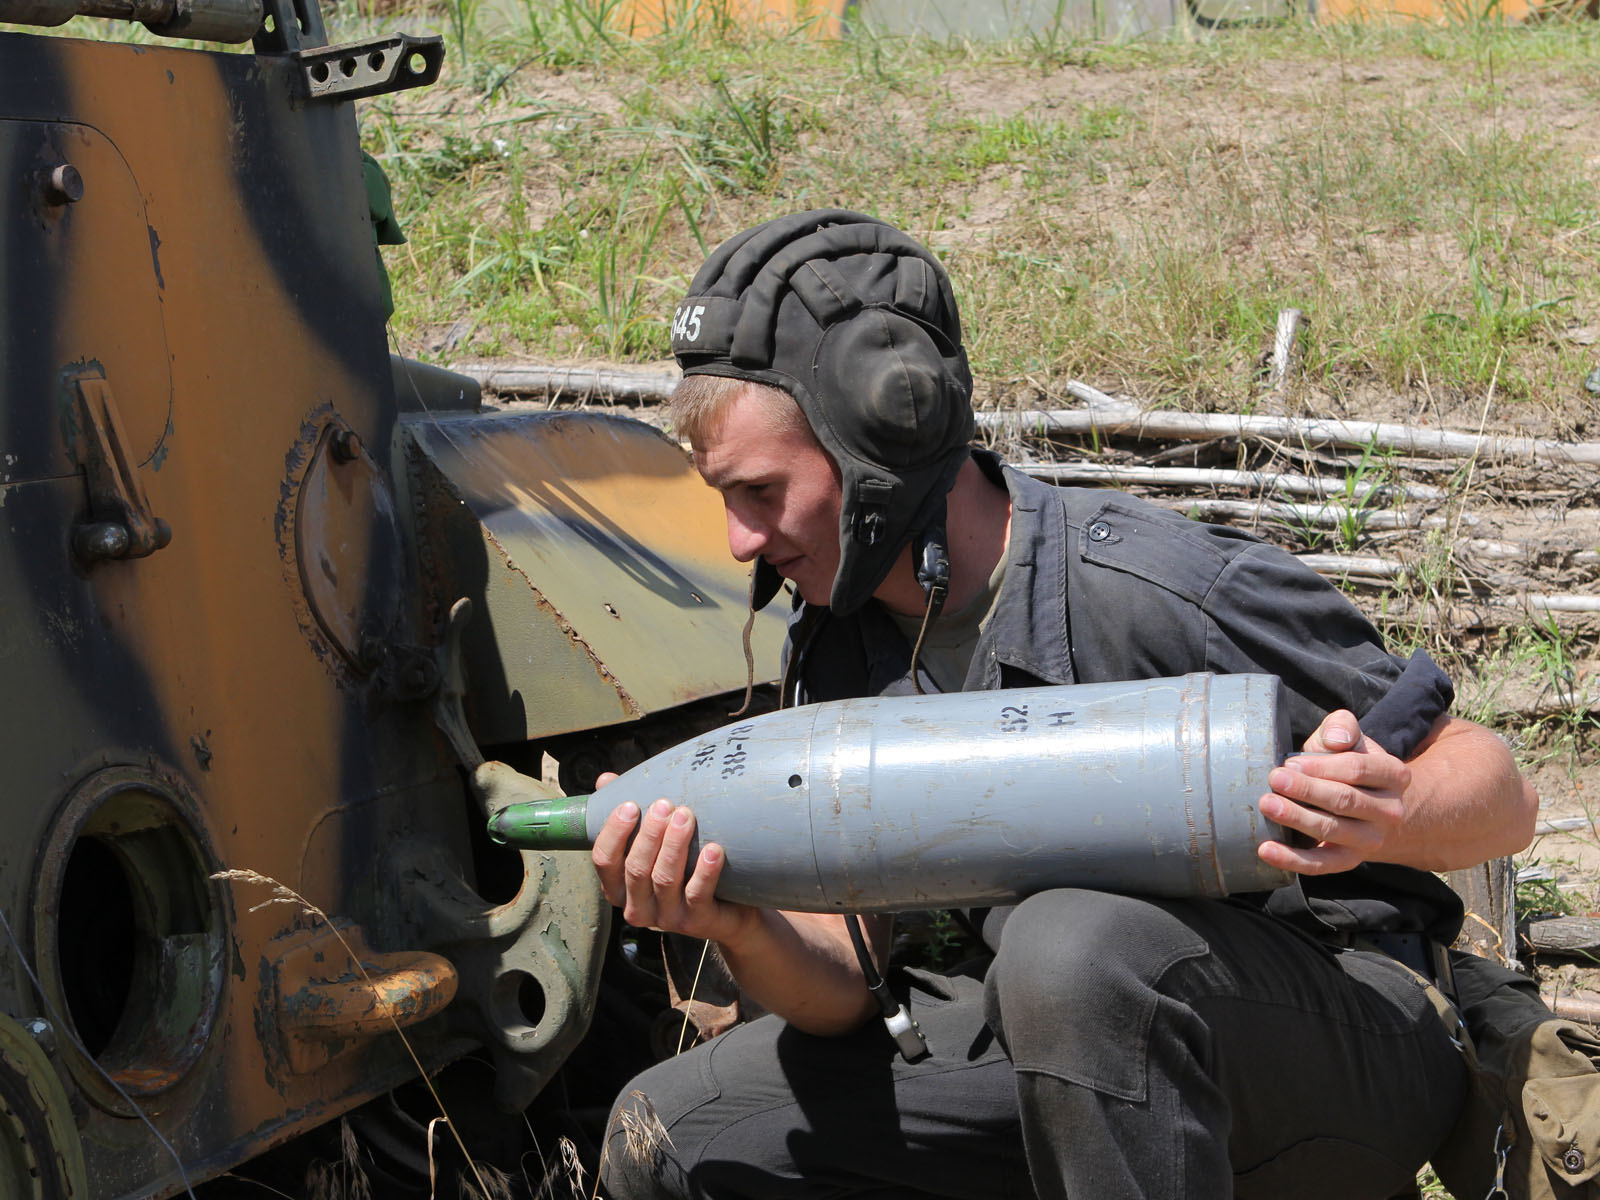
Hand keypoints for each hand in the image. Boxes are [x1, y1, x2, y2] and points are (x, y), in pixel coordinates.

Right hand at [590, 772, 757, 945]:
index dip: (613, 833)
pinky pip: (697, 895)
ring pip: (664, 880)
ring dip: (674, 845)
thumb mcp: (654, 843)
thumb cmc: (683, 869)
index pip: (604, 862)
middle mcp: (638, 907)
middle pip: (636, 870)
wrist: (728, 910)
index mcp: (619, 888)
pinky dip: (704, 871)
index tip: (630, 805)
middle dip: (649, 834)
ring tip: (686, 816)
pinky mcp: (698, 922)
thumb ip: (628, 815)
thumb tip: (606, 780)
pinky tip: (713, 849)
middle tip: (665, 804)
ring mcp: (668, 918)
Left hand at [1256, 710, 1410, 874]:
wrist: (1363, 805)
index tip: (1292, 762)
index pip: (1358, 769)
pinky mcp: (1349, 860)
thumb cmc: (1344, 764)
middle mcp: (1390, 810)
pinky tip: (1266, 849)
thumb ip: (1342, 727)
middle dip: (1306, 790)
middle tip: (1274, 779)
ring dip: (1297, 818)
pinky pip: (1321, 863)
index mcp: (1394, 775)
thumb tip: (1335, 740)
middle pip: (1344, 800)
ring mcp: (1372, 839)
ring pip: (1332, 830)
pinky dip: (1292, 859)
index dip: (1322, 766)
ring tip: (1267, 804)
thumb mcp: (1347, 739)